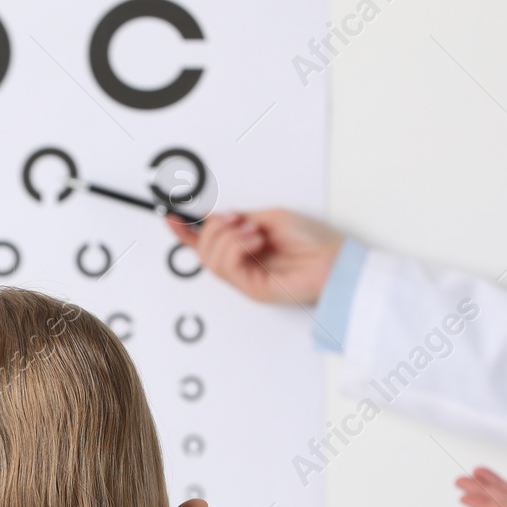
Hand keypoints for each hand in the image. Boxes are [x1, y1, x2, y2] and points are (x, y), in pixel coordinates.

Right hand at [166, 208, 343, 305]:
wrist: (334, 261)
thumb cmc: (313, 241)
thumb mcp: (271, 217)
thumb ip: (241, 219)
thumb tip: (218, 217)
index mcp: (245, 246)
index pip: (207, 242)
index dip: (185, 232)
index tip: (171, 218)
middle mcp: (242, 263)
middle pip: (203, 249)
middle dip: (214, 228)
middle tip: (237, 220)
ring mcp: (245, 277)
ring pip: (210, 257)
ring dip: (228, 237)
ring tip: (254, 232)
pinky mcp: (251, 288)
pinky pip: (226, 265)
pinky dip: (237, 247)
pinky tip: (256, 242)